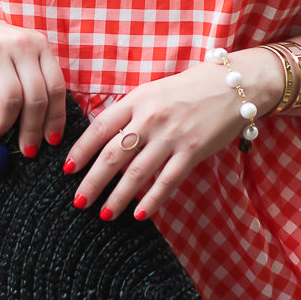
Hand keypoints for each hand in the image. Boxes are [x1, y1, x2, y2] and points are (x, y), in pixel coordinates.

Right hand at [0, 14, 67, 153]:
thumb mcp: (17, 57)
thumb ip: (32, 80)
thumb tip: (44, 127)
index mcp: (39, 45)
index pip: (56, 87)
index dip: (56, 118)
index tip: (52, 140)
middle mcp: (22, 44)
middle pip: (37, 97)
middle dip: (33, 129)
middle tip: (27, 149)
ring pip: (13, 99)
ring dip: (7, 124)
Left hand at [63, 51, 282, 220]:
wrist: (233, 85)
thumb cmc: (189, 89)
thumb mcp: (153, 92)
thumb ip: (130, 113)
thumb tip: (102, 139)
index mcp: (136, 100)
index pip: (100, 128)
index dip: (81, 151)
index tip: (67, 169)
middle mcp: (150, 118)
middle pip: (113, 155)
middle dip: (92, 181)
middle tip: (78, 201)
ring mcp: (172, 136)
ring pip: (137, 173)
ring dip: (118, 197)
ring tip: (104, 214)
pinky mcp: (192, 151)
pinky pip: (167, 181)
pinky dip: (151, 200)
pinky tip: (139, 215)